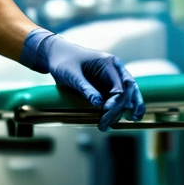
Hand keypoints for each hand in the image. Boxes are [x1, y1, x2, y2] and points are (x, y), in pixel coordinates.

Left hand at [21, 29, 145, 131]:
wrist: (56, 57)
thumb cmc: (64, 62)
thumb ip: (86, 88)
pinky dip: (116, 112)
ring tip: (104, 126)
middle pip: (128, 93)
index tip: (105, 110)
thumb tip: (99, 104)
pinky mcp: (106, 89)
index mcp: (110, 63)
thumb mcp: (72, 75)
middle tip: (105, 123)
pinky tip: (112, 122)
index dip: (117, 100)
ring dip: (119, 113)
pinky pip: (116, 101)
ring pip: (125, 99)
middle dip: (119, 109)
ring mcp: (112, 81)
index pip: (121, 85)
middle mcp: (115, 72)